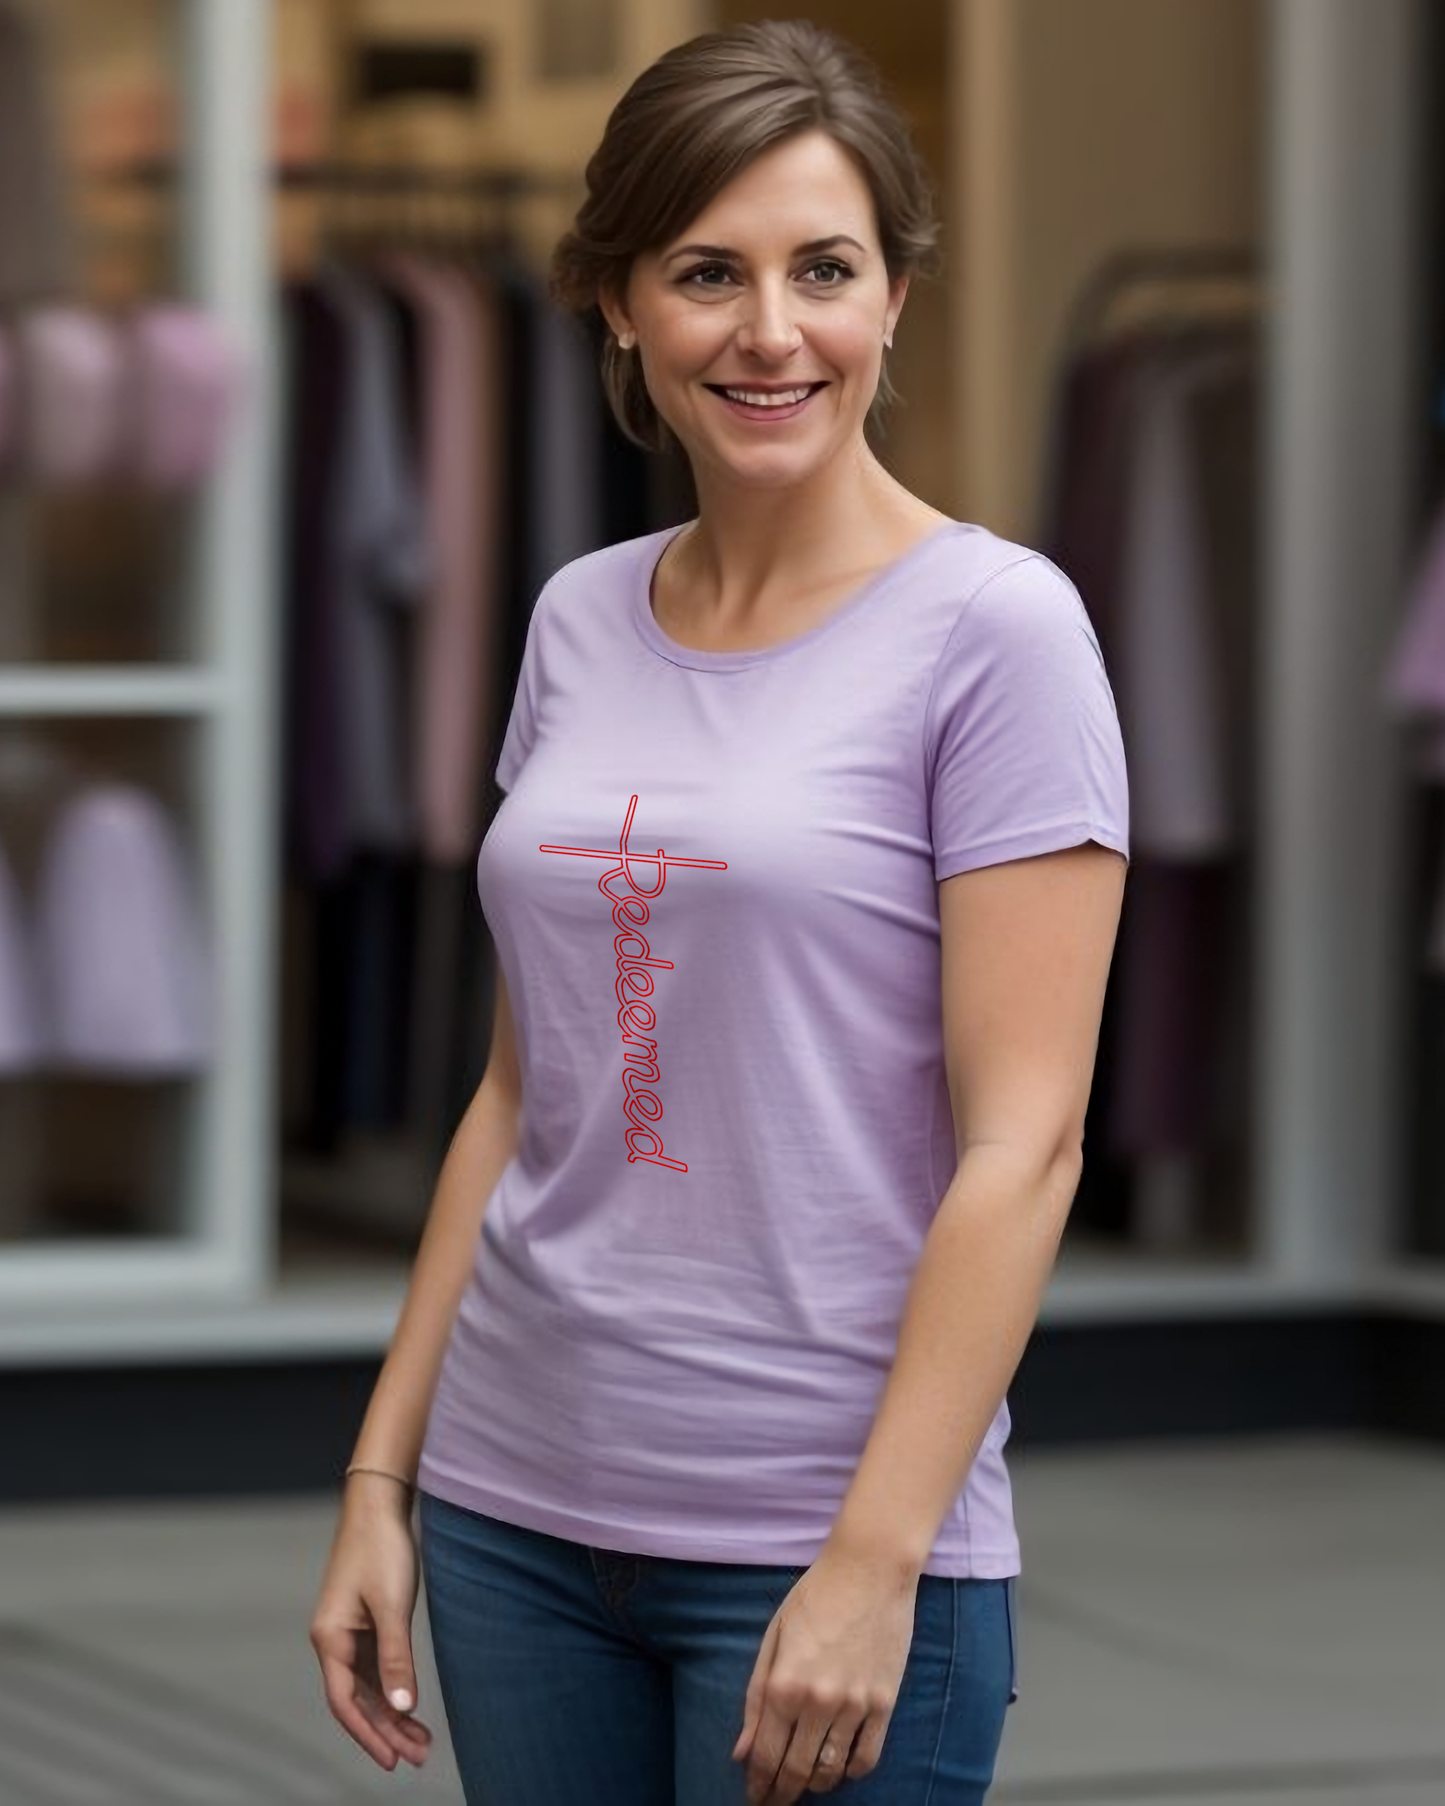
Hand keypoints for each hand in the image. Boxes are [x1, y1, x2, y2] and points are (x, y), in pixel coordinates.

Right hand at [309, 1477, 433, 1772]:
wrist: (379, 1503)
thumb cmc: (381, 1548)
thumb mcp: (392, 1606)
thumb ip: (396, 1657)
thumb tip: (403, 1707)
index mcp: (330, 1638)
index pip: (345, 1702)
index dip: (369, 1734)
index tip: (392, 1762)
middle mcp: (333, 1640)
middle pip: (358, 1699)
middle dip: (386, 1731)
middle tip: (418, 1758)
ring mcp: (348, 1632)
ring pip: (368, 1686)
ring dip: (392, 1714)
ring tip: (422, 1743)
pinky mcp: (365, 1622)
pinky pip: (375, 1668)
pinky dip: (393, 1688)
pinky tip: (411, 1705)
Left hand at [731, 1539, 918, 1802]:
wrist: (870, 1569)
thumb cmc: (814, 1596)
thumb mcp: (773, 1637)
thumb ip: (756, 1697)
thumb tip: (742, 1752)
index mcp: (784, 1684)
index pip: (766, 1756)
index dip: (758, 1785)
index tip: (754, 1797)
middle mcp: (818, 1702)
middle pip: (796, 1770)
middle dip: (781, 1794)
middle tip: (774, 1802)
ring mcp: (855, 1705)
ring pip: (830, 1770)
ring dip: (813, 1786)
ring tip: (803, 1786)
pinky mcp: (884, 1703)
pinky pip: (867, 1758)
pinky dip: (850, 1773)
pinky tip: (838, 1769)